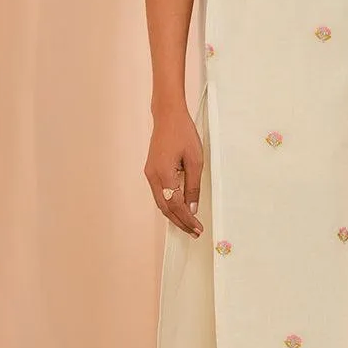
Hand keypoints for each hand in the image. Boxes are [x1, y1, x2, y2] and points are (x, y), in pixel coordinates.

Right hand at [145, 107, 204, 236]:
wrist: (168, 116)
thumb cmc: (182, 133)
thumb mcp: (195, 160)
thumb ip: (193, 186)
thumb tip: (192, 208)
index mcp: (164, 174)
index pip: (176, 205)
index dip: (187, 219)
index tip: (197, 228)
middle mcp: (153, 176)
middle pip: (165, 208)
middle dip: (180, 222)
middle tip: (194, 231)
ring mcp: (150, 174)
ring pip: (161, 202)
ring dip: (174, 215)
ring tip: (189, 224)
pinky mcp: (151, 171)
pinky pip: (160, 193)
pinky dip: (170, 204)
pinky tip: (180, 208)